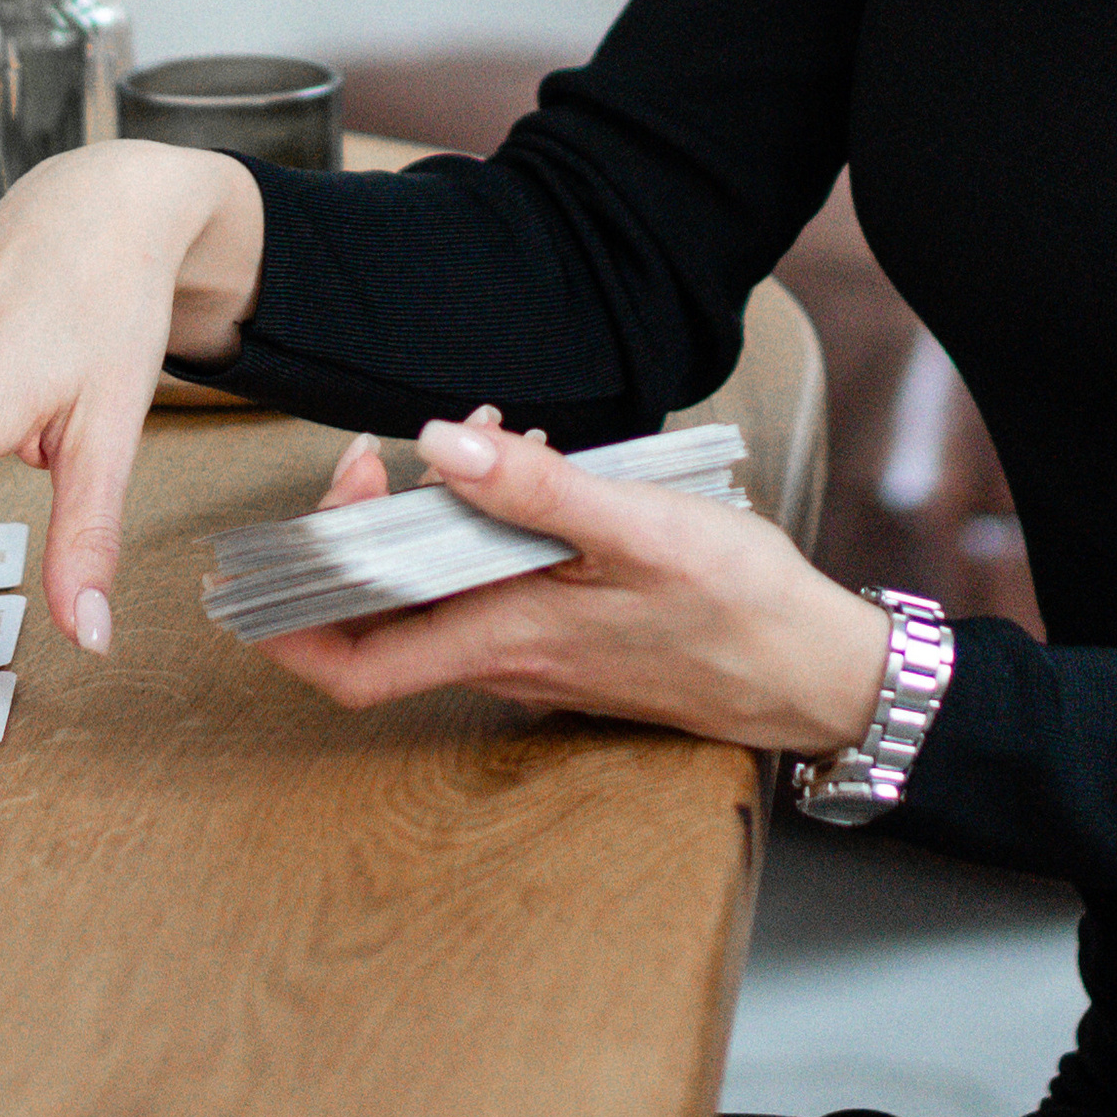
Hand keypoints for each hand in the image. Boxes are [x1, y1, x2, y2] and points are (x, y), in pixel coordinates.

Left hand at [263, 410, 894, 752]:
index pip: (349, 665)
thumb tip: (439, 445)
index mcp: (505, 640)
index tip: (312, 522)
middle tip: (382, 459)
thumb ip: (534, 491)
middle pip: (380, 619)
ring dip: (431, 522)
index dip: (296, 611)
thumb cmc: (743, 609)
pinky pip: (491, 593)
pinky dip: (483, 534)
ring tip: (484, 443)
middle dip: (362, 533)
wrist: (820, 673)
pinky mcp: (568, 641)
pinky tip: (533, 477)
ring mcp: (536, 656)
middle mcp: (505, 661)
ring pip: (437, 598)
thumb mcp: (639, 528)